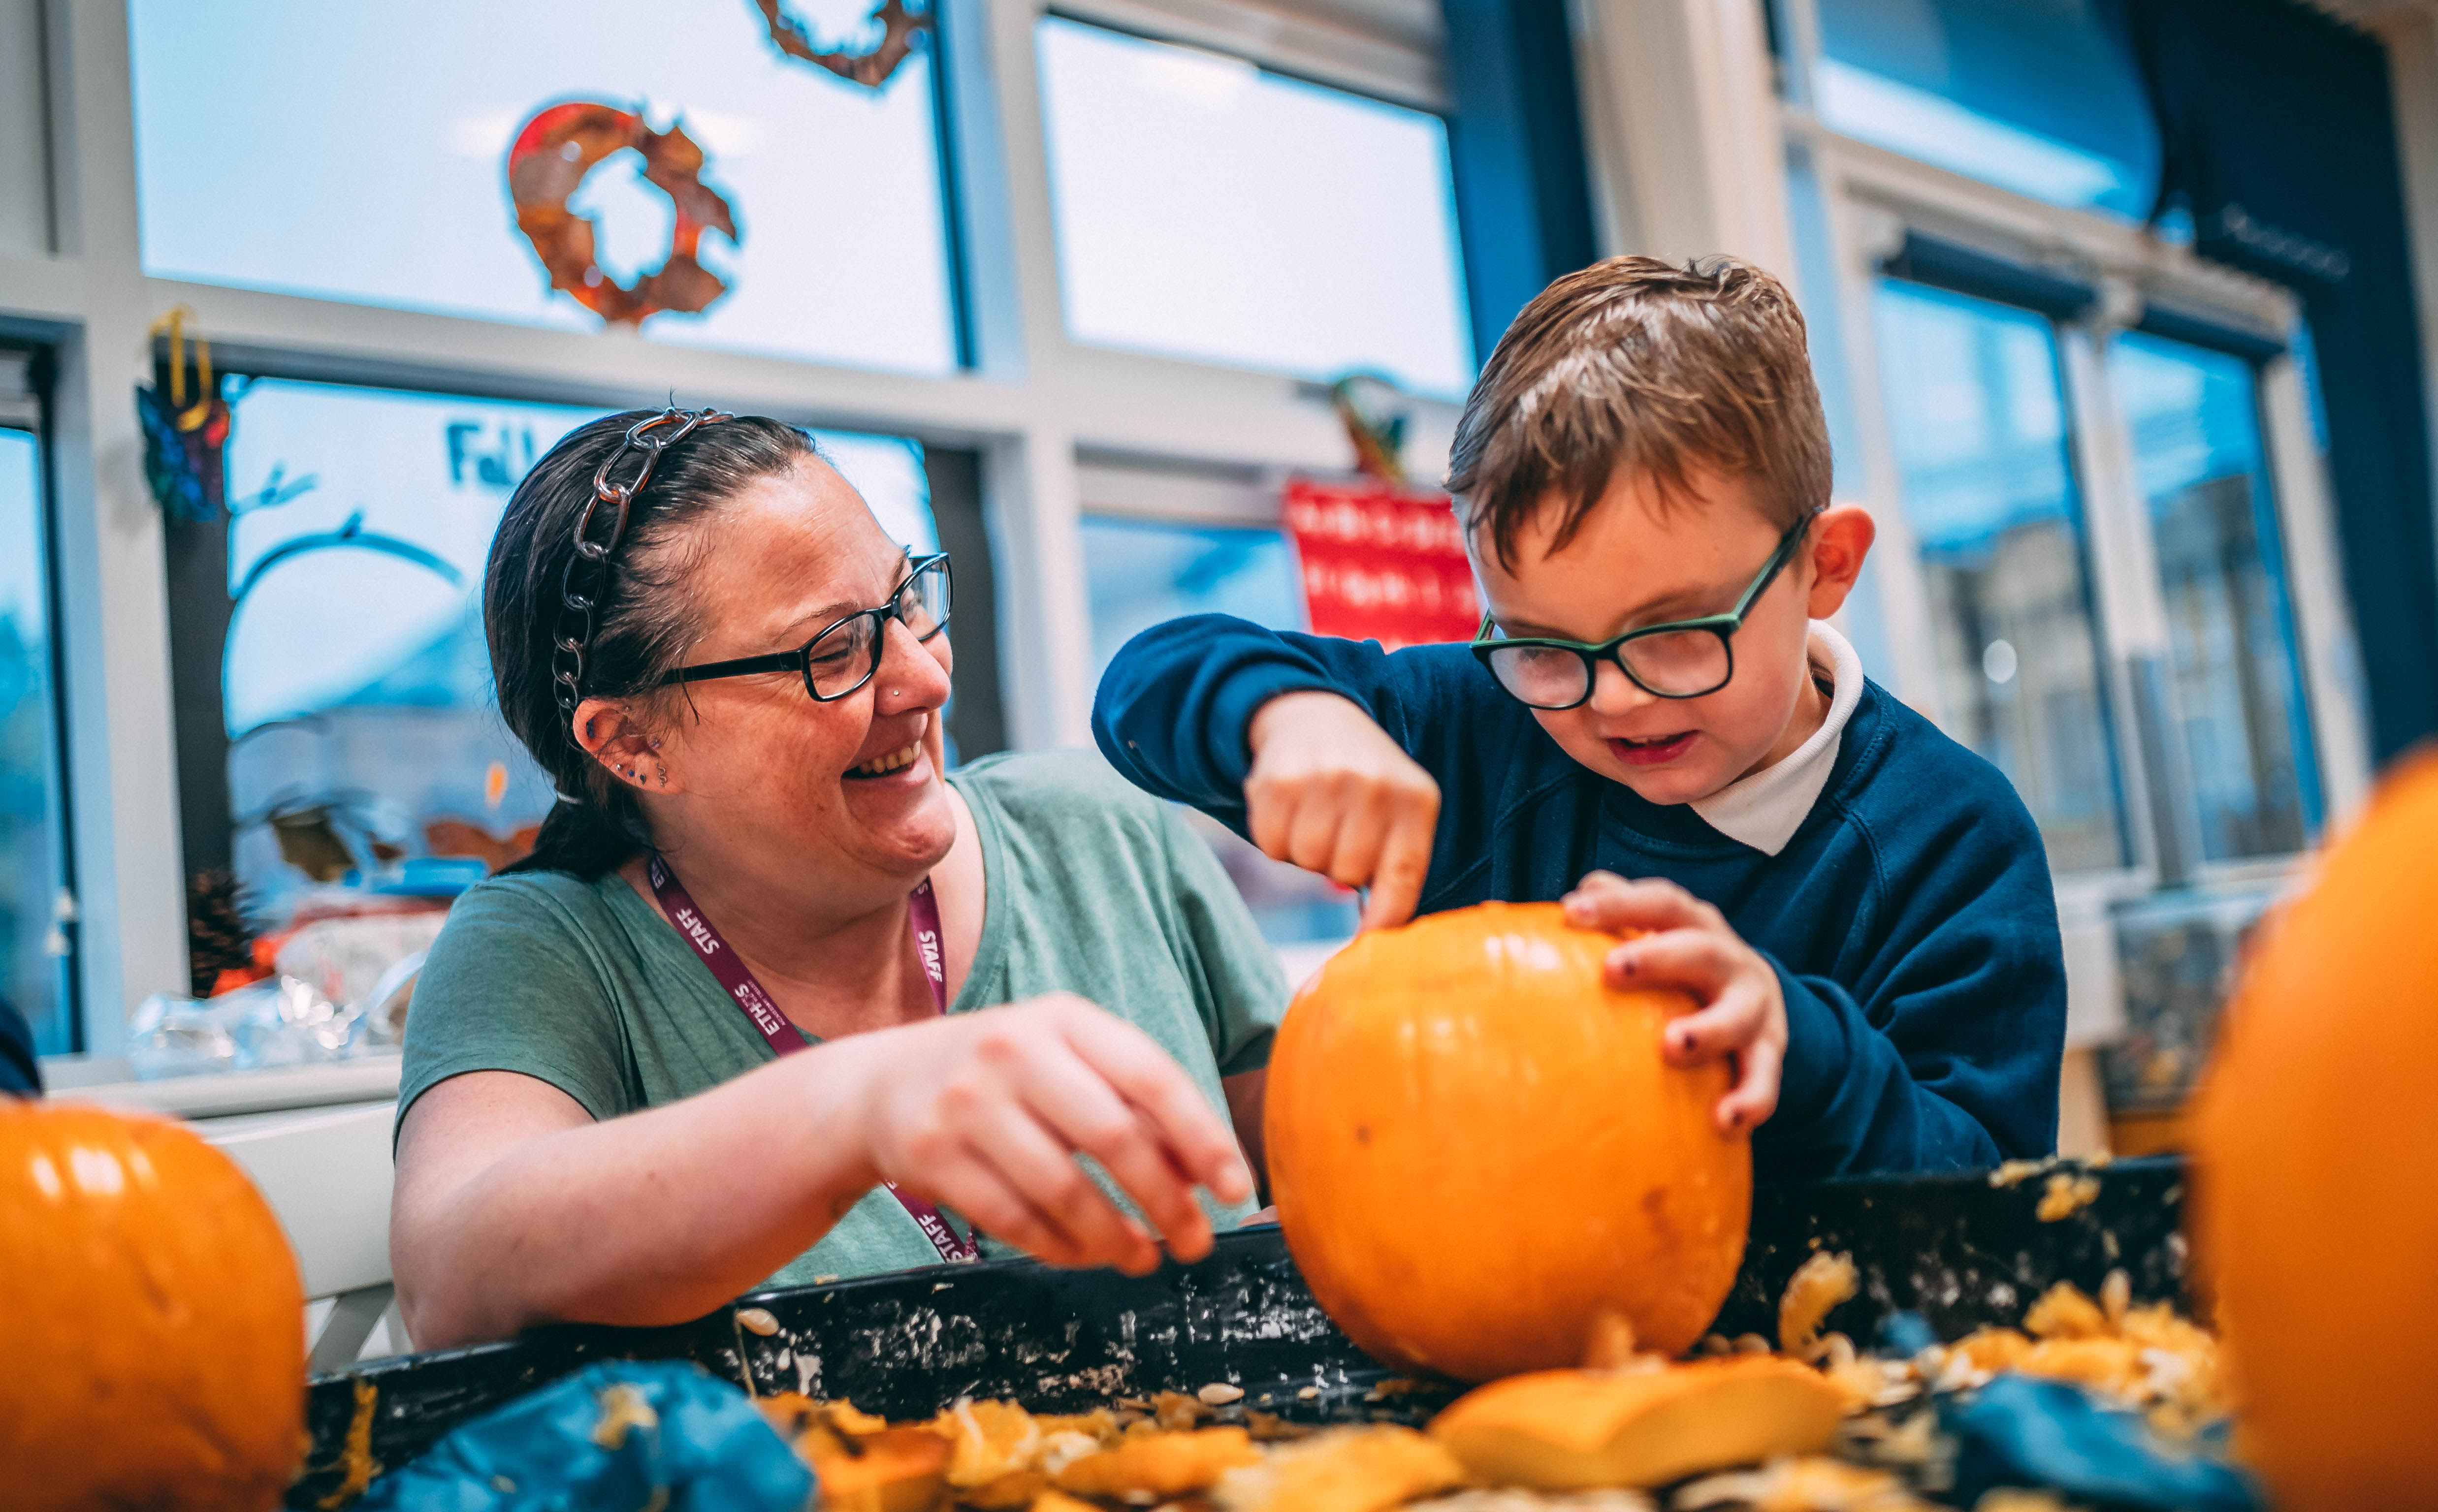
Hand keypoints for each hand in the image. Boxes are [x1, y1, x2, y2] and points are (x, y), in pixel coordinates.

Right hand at [848, 994, 1255, 1275]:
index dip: (1202, 1138)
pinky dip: (1060, 1247)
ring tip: (1144, 1257)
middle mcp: (1013, 1050)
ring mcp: (966, 1102)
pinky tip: (1086, 1255)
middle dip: (1166, 1201)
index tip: (1236, 1190)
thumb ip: (1134, 1105)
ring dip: (1115, 1237)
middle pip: (1113, 1137)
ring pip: (1062, 1188)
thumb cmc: (1003, 1077)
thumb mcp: (1066, 1062)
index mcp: (1063, 1018)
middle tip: (1196, 1242)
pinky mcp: (930, 1154)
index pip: (1153, 1077)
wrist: (880, 1086)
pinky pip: (1013, 1219)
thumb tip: (1207, 1174)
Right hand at [1244, 691, 1440, 929]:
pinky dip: (1275, 838)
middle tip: (1338, 830)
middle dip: (1337, 863)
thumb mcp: (1398, 811)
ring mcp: (1326, 779)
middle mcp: (1374, 786)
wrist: (1316, 717)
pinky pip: (1270, 845)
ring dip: (1305, 851)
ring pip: (1307, 860)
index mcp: (1416, 800)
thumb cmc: (1365, 783)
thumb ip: (1394, 867)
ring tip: (1314, 816)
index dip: (1383, 921)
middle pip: (1346, 873)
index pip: (1403, 878)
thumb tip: (1370, 932)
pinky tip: (1289, 807)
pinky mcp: (1280, 779)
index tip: (1366, 944)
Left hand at [1561, 871, 1785, 1134]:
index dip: (1619, 904)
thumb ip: (1618, 914)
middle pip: (1700, 950)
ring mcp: (1754, 1005)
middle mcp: (1729, 959)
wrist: (1760, 992)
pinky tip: (1727, 1121)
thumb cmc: (1680, 960)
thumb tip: (1564, 904)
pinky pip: (1765, 1074)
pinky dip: (1752, 1097)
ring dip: (1709, 1029)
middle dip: (1659, 957)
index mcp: (1693, 924)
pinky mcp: (1770, 1050)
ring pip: (1739, 1014)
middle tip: (1613, 970)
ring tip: (1674, 1046)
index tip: (1571, 912)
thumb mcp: (1657, 930)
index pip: (1660, 902)